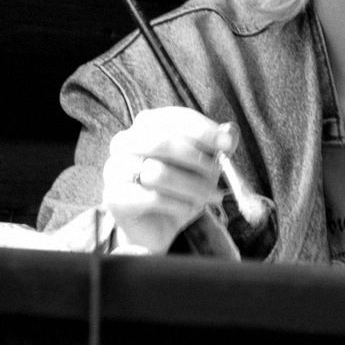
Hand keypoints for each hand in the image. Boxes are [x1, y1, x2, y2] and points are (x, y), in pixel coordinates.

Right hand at [102, 107, 237, 252]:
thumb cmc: (180, 187)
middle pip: (163, 142)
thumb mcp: (204, 162)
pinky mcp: (114, 198)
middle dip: (196, 159)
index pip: (175, 118)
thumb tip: (230, 131)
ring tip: (210, 196)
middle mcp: (125, 141)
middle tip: (218, 173)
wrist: (157, 226)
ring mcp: (115, 169)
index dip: (203, 130)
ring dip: (192, 186)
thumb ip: (217, 144)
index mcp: (147, 124)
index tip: (227, 144)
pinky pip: (152, 198)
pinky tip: (190, 207)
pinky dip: (179, 203)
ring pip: (158, 172)